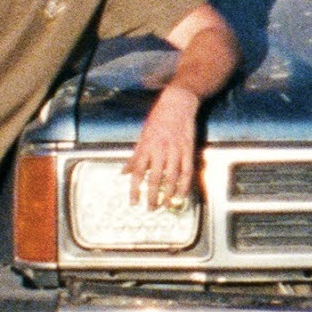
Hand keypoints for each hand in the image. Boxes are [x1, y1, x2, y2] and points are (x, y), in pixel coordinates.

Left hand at [129, 84, 202, 211]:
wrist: (177, 103)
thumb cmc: (157, 119)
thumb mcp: (142, 136)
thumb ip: (134, 157)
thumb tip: (124, 173)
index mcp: (145, 147)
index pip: (138, 173)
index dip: (135, 189)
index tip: (133, 202)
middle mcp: (159, 150)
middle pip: (154, 178)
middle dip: (152, 196)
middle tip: (150, 209)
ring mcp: (175, 150)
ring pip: (171, 177)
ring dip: (168, 194)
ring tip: (165, 205)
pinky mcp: (188, 149)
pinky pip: (187, 171)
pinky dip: (185, 185)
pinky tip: (182, 195)